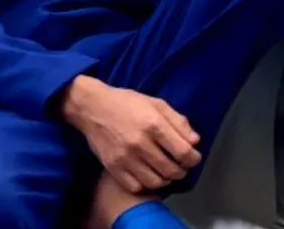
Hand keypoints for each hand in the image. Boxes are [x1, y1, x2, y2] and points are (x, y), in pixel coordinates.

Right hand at [61, 76, 201, 193]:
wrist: (92, 107)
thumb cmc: (126, 102)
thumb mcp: (155, 103)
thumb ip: (177, 120)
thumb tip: (195, 140)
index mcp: (153, 123)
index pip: (183, 152)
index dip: (194, 158)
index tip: (193, 157)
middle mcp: (141, 143)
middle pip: (172, 170)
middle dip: (182, 170)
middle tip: (180, 165)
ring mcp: (126, 158)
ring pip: (156, 181)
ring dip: (166, 179)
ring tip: (165, 171)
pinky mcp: (114, 168)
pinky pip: (137, 186)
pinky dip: (146, 184)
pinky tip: (148, 174)